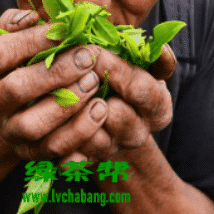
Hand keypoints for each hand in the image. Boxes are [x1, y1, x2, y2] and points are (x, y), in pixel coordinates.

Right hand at [0, 9, 108, 160]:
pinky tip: (100, 108)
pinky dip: (81, 130)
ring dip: (67, 102)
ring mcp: (7, 134)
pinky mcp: (30, 155)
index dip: (33, 40)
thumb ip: (15, 23)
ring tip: (94, 81)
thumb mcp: (10, 40)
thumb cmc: (19, 65)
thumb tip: (30, 18)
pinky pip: (54, 149)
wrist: (15, 113)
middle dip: (55, 71)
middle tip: (87, 56)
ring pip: (32, 125)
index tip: (64, 30)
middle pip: (15, 89)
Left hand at [63, 44, 174, 163]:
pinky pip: (70, 162)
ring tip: (61, 92)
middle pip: (120, 118)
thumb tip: (163, 50)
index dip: (115, 68)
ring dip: (75, 116)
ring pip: (93, 141)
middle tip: (76, 73)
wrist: (103, 120)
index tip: (94, 50)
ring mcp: (109, 150)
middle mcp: (137, 134)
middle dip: (94, 93)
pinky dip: (60, 146)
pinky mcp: (82, 163)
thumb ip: (154, 57)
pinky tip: (50, 125)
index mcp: (157, 108)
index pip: (140, 88)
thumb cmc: (121, 81)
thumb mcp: (142, 65)